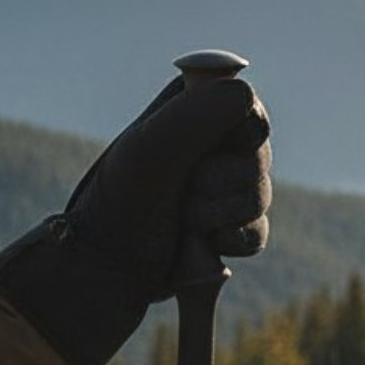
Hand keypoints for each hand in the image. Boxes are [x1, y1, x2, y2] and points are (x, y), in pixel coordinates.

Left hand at [0, 75, 270, 364]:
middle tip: (180, 192)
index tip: (199, 157)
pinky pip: (256, 233)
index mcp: (191, 106)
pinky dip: (228, 244)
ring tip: (181, 221)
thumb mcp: (152, 150)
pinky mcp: (227, 227)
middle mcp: (210, 141)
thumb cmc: (119, 205)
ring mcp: (221, 185)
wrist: (105, 272)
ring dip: (218, 219)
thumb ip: (198, 113)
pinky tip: (199, 245)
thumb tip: (245, 93)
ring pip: (259, 197)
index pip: (247, 108)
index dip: (233, 139)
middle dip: (220, 186)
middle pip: (258, 158)